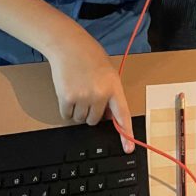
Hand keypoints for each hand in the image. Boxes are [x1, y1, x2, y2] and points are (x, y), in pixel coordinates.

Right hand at [46, 30, 134, 152]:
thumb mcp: (108, 74)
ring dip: (78, 111)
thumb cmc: (90, 58)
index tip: (128, 148)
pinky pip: (67, 115)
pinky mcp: (67, 98)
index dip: (126, 133)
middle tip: (87, 95)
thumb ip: (110, 95)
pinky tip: (68, 92)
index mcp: (114, 87)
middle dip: (91, 112)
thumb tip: (108, 117)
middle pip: (95, 120)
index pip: (123, 115)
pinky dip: (67, 109)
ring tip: (78, 90)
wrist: (69, 46)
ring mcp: (83, 97)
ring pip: (80, 119)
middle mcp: (100, 94)